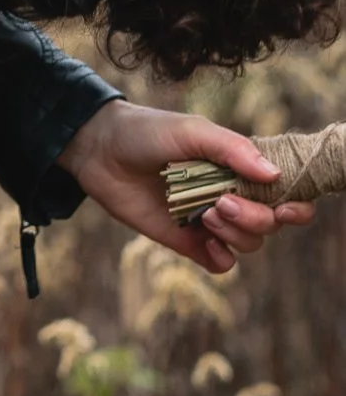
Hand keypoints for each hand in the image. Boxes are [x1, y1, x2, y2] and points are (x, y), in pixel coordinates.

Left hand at [56, 101, 312, 274]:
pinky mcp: (185, 240)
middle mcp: (231, 195)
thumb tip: (275, 176)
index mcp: (240, 168)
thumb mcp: (193, 131)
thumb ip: (233, 150)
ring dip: (236, 233)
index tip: (284, 206)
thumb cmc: (148, 132)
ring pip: (249, 244)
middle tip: (222, 202)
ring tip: (205, 213)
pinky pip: (220, 263)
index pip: (285, 193)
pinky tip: (204, 241)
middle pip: (270, 223)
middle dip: (256, 218)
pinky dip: (221, 258)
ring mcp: (209, 219)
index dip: (294, 205)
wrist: (101, 151)